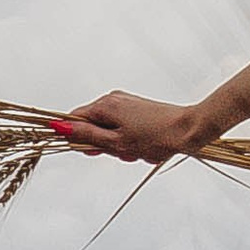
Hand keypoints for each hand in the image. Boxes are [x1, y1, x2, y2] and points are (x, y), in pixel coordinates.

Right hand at [51, 92, 209, 164]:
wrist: (189, 130)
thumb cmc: (157, 136)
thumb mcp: (116, 142)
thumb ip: (86, 136)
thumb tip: (60, 128)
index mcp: (105, 104)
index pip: (74, 119)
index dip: (77, 137)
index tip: (90, 150)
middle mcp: (114, 99)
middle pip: (92, 126)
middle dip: (104, 144)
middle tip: (122, 151)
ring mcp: (127, 103)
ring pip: (109, 130)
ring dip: (119, 145)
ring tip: (137, 150)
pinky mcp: (137, 110)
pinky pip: (122, 128)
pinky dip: (129, 140)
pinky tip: (144, 146)